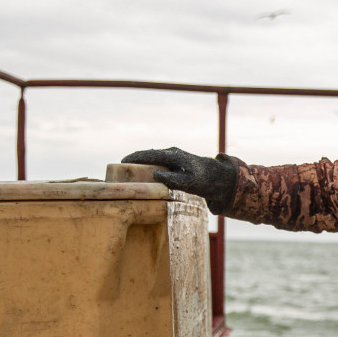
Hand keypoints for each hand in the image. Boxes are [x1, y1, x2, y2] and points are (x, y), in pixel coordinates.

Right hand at [121, 147, 239, 212]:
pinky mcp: (175, 162)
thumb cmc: (204, 181)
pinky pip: (158, 162)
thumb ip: (172, 179)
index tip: (122, 162)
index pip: (150, 154)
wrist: (218, 178)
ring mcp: (173, 156)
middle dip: (134, 159)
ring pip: (152, 158)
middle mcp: (172, 153)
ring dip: (141, 163)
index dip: (135, 158)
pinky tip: (142, 173)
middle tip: (119, 167)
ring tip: (128, 171)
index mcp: (173, 155)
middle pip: (148, 154)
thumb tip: (155, 174)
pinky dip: (148, 166)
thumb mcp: (189, 183)